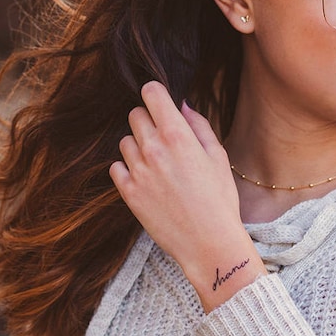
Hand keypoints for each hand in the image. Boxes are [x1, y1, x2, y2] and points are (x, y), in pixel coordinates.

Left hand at [110, 81, 264, 310]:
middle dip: (148, 120)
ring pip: (125, 140)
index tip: (160, 101)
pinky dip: (128, 169)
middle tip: (164, 137)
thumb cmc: (219, 198)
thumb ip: (199, 126)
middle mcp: (154, 148)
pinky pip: (116, 167)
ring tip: (158, 163)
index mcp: (178, 135)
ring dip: (138, 145)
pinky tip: (147, 179)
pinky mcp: (127, 192)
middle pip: (136, 114)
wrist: (208, 242)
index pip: (151, 93)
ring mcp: (138, 171)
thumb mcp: (218, 156)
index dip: (155, 93)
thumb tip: (182, 105)